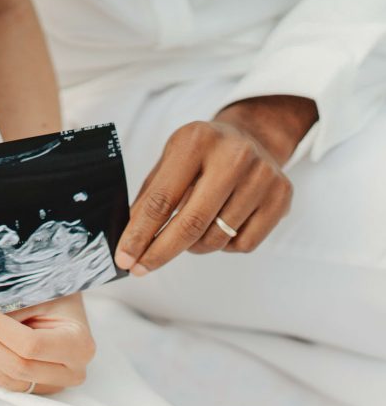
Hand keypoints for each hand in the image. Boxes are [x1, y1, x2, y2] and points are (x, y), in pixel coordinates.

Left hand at [0, 293, 95, 394]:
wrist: (66, 302)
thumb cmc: (55, 292)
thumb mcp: (40, 292)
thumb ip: (11, 306)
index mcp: (79, 346)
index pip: (30, 344)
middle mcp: (71, 372)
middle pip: (16, 366)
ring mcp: (52, 384)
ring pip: (5, 379)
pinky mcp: (33, 388)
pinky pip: (1, 382)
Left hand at [115, 96, 317, 273]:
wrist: (252, 137)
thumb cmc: (201, 156)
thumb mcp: (169, 162)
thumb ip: (150, 199)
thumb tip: (129, 243)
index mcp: (196, 141)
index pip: (161, 200)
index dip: (139, 235)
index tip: (124, 259)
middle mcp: (234, 155)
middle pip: (191, 224)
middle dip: (160, 252)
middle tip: (141, 267)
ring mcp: (262, 176)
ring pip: (216, 239)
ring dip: (194, 246)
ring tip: (191, 231)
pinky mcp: (281, 196)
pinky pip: (243, 244)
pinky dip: (224, 245)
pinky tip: (221, 225)